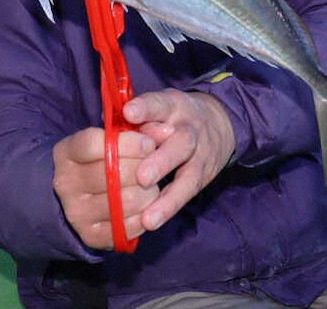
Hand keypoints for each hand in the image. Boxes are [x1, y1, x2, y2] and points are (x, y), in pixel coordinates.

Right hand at [52, 128, 158, 249]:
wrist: (84, 193)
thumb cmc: (107, 157)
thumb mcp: (118, 136)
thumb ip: (142, 128)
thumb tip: (168, 130)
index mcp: (66, 152)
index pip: (94, 144)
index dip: (128, 143)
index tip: (149, 144)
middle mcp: (65, 182)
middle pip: (113, 174)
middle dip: (144, 170)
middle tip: (155, 169)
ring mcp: (75, 211)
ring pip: (124, 201)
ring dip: (149, 194)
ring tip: (152, 188)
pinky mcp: (89, 235)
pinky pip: (126, 228)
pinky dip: (144, 217)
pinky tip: (147, 208)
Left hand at [121, 89, 235, 232]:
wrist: (219, 123)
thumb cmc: (174, 115)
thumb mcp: (158, 106)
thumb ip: (135, 116)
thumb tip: (107, 126)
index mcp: (174, 106)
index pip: (160, 104)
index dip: (146, 108)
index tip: (129, 113)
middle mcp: (190, 130)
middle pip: (181, 143)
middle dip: (161, 161)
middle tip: (142, 177)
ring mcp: (200, 155)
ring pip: (188, 175)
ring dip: (167, 197)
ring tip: (149, 217)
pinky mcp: (203, 177)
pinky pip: (187, 194)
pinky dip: (168, 209)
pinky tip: (151, 222)